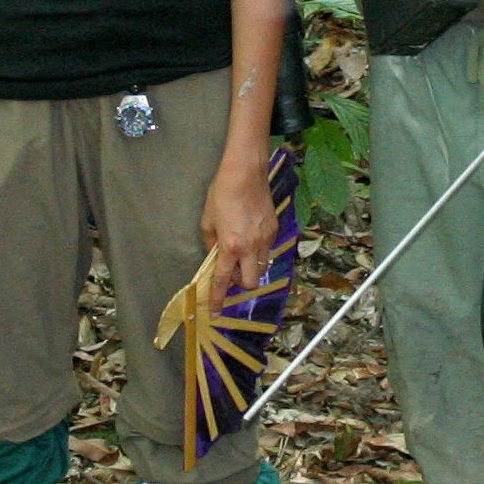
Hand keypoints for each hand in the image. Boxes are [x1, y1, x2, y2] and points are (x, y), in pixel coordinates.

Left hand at [200, 155, 277, 309]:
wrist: (246, 172)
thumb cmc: (222, 193)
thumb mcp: (208, 219)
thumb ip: (211, 243)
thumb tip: (215, 256)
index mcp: (230, 246)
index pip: (223, 280)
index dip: (218, 298)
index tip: (215, 312)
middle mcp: (251, 247)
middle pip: (250, 282)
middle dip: (240, 283)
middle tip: (231, 269)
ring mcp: (266, 239)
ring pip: (261, 267)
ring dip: (250, 267)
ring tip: (241, 252)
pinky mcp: (275, 229)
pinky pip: (268, 250)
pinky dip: (258, 251)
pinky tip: (251, 235)